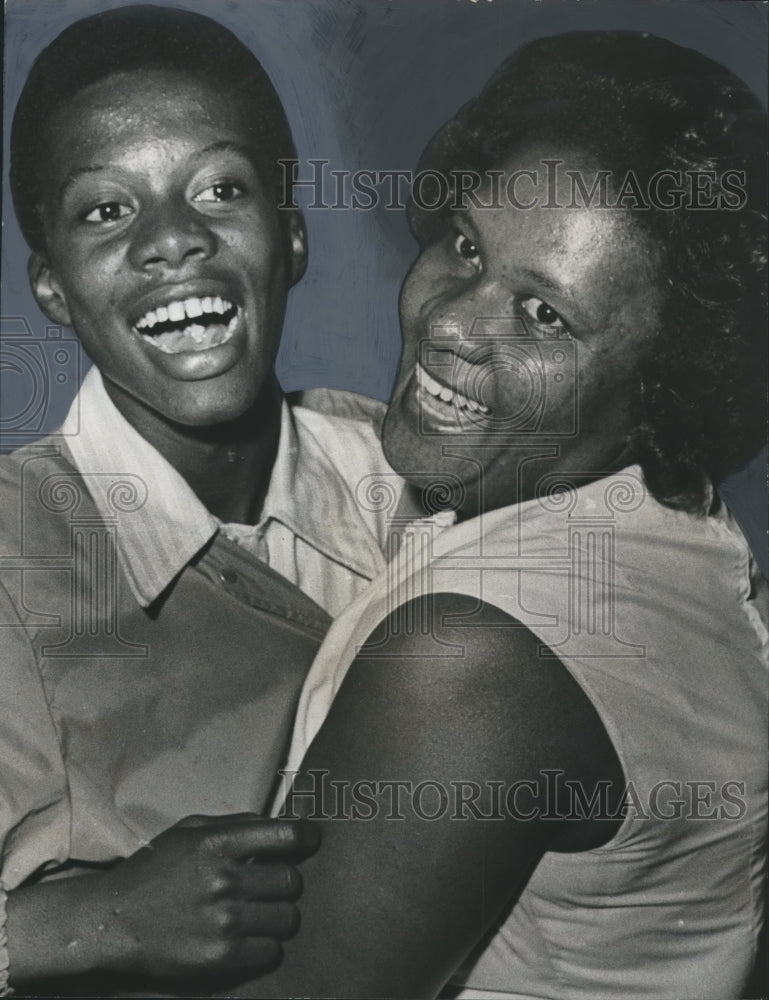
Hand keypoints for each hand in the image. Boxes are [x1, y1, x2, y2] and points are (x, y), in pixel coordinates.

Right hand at [97, 813, 318, 978]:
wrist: (113, 919)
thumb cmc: (155, 869)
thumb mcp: (190, 831)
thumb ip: (236, 825)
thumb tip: (281, 825)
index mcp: (219, 843)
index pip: (288, 835)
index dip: (308, 837)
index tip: (311, 841)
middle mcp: (225, 879)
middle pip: (292, 881)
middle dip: (286, 883)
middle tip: (272, 887)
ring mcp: (224, 920)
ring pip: (288, 918)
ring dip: (279, 916)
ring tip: (261, 914)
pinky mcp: (221, 956)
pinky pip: (272, 950)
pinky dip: (267, 945)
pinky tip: (250, 938)